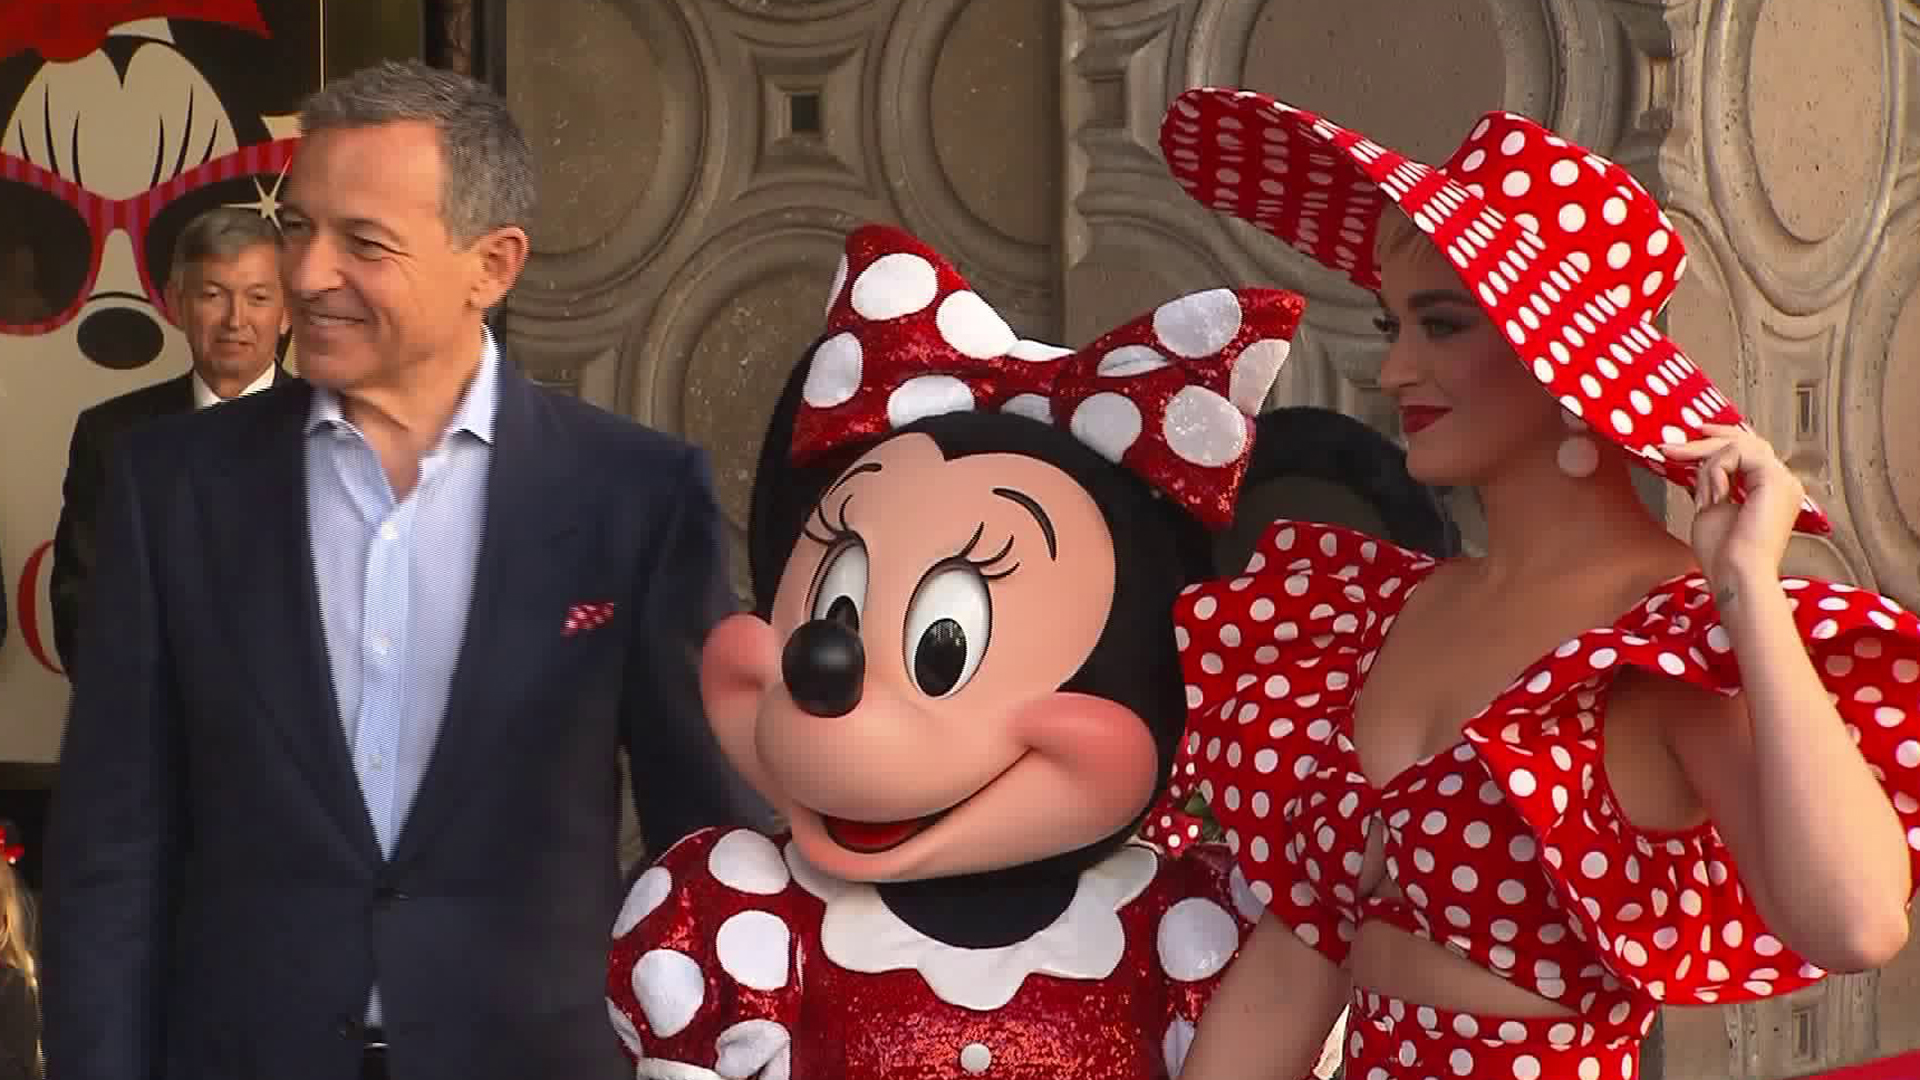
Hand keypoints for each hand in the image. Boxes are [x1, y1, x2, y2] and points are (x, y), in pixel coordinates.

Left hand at [1659, 423, 1803, 583]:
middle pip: (1747, 442)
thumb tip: (1697, 467)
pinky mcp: (1776, 479)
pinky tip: (1712, 493)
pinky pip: (1738, 454)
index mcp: (1770, 491)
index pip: (1748, 453)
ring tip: (1687, 472)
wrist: (1736, 574)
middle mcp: (1782, 482)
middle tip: (1675, 443)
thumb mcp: (1710, 509)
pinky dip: (1716, 469)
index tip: (1686, 443)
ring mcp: (1783, 479)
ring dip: (1705, 457)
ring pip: (1740, 445)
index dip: (1719, 442)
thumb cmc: (1723, 555)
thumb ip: (1709, 486)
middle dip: (1709, 439)